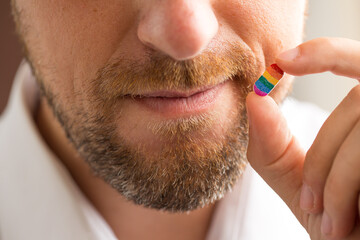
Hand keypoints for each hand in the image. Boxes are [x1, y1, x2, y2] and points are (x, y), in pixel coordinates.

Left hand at [246, 37, 359, 239]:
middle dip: (324, 152)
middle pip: (358, 101)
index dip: (327, 51)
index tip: (282, 62)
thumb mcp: (298, 180)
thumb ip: (272, 142)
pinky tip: (349, 224)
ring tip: (328, 218)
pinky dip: (345, 194)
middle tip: (308, 198)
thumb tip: (253, 96)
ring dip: (333, 180)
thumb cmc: (339, 220)